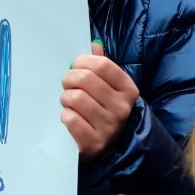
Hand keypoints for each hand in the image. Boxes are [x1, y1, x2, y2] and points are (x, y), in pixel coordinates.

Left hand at [61, 41, 138, 157]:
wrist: (112, 149)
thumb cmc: (107, 112)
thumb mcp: (111, 88)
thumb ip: (102, 67)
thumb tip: (94, 45)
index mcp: (129, 91)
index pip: (102, 65)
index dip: (84, 61)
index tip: (76, 65)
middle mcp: (122, 109)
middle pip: (85, 79)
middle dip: (70, 78)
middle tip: (67, 83)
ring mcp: (109, 127)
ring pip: (75, 98)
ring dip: (66, 98)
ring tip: (69, 102)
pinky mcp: (94, 143)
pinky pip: (70, 119)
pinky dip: (65, 115)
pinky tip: (70, 117)